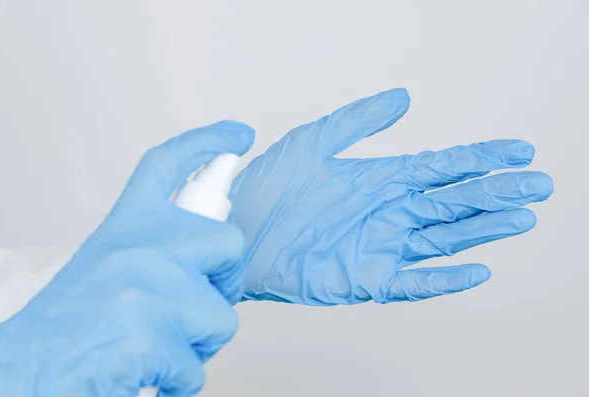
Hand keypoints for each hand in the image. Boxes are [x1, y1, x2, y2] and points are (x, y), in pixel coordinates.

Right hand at [0, 121, 254, 395]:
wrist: (30, 368)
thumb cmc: (69, 321)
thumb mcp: (108, 262)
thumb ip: (156, 249)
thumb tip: (212, 254)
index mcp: (126, 225)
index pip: (169, 163)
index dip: (208, 141)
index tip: (238, 135)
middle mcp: (142, 247)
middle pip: (229, 244)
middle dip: (226, 280)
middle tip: (196, 303)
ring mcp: (152, 288)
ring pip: (222, 315)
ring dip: (200, 339)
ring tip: (159, 344)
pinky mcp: (156, 335)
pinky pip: (199, 364)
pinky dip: (180, 377)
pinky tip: (149, 371)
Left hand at [229, 89, 552, 304]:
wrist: (237, 232)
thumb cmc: (269, 189)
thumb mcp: (312, 141)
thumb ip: (357, 121)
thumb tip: (403, 98)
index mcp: (381, 179)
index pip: (442, 167)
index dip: (480, 158)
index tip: (517, 151)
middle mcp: (388, 212)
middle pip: (453, 201)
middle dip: (495, 192)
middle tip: (536, 185)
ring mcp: (381, 247)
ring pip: (443, 239)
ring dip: (481, 229)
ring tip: (520, 217)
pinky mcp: (366, 279)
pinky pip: (414, 282)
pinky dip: (445, 279)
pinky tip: (476, 269)